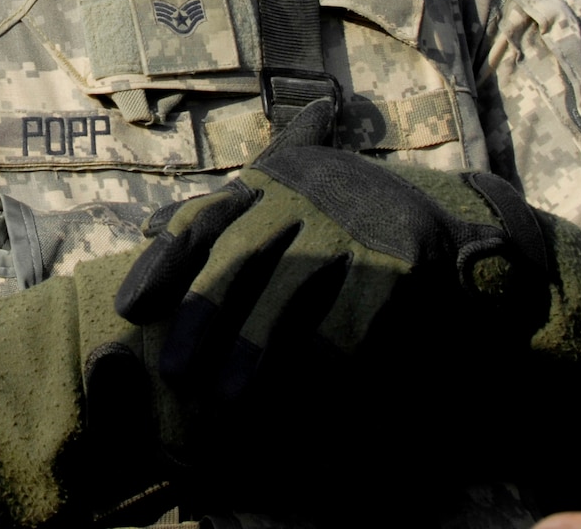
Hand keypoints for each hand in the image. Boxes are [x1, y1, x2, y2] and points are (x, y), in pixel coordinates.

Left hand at [114, 99, 555, 396]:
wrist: (451, 234)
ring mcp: (353, 220)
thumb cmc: (347, 227)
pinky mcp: (398, 256)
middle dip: (201, 317)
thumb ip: (223, 215)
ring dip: (253, 350)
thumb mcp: (284, 205)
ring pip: (288, 291)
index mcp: (271, 179)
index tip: (128, 310)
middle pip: (237, 255)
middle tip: (174, 373)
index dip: (162, 265)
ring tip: (226, 400)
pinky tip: (297, 397)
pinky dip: (319, 362)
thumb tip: (149, 224)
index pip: (202, 218)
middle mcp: (306, 191)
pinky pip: (347, 318)